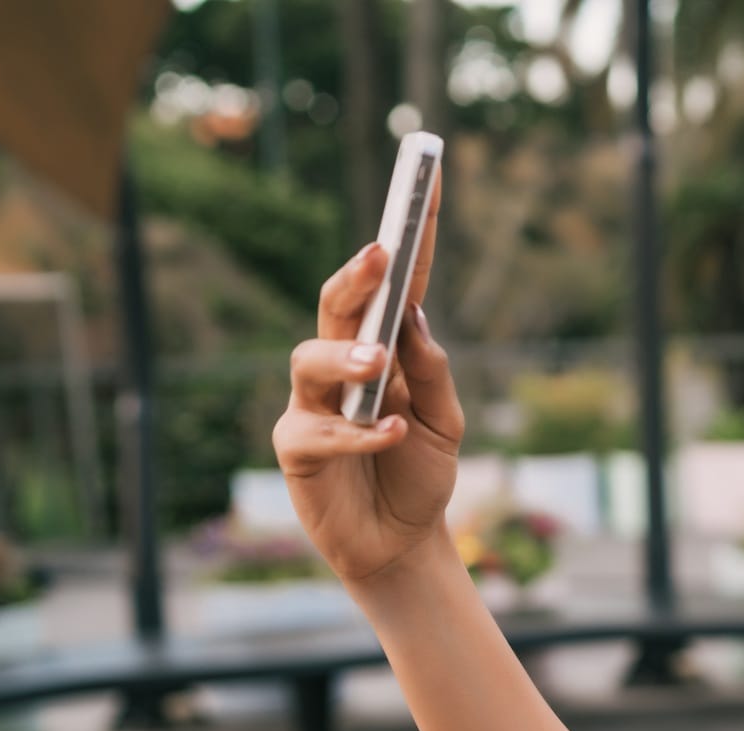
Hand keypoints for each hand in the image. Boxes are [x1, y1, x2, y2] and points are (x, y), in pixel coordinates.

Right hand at [271, 175, 464, 585]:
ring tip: (378, 362)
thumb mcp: (446, 424)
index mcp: (386, 347)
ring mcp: (313, 402)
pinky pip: (318, 431)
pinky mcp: (297, 448)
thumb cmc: (419, 473)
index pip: (399, 281)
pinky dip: (359, 433)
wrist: (402, 544)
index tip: (430, 172)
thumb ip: (433, 372)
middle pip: (338, 305)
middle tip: (380, 253)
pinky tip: (391, 433)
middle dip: (356, 274)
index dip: (413, 227)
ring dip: (345, 355)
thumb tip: (414, 316)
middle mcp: (343, 364)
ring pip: (310, 358)